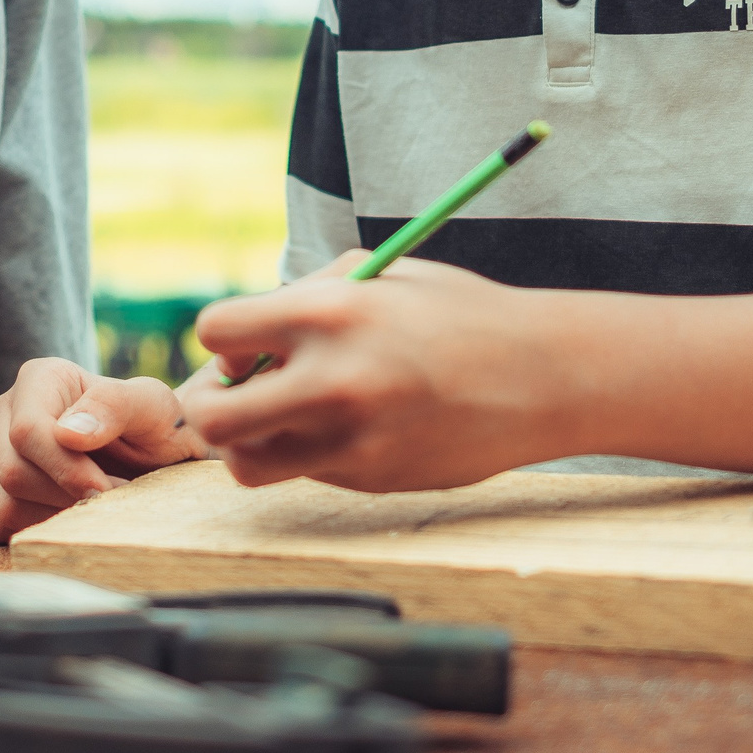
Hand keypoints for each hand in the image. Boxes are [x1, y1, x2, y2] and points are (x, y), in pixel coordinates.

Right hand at [0, 357, 213, 541]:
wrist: (155, 457)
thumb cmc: (155, 425)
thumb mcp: (152, 406)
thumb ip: (114, 406)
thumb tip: (66, 433)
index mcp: (39, 379)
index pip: (26, 431)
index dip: (64, 468)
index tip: (105, 488)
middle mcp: (6, 413)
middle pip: (13, 471)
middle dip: (67, 495)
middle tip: (110, 497)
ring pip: (6, 504)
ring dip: (58, 517)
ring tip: (96, 504)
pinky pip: (0, 525)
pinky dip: (40, 532)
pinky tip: (72, 516)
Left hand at [182, 255, 582, 492]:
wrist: (543, 376)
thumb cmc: (457, 314)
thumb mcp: (378, 274)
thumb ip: (302, 298)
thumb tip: (240, 342)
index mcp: (331, 310)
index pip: (215, 332)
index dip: (224, 343)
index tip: (250, 347)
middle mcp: (334, 378)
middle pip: (212, 418)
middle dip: (209, 407)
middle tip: (237, 396)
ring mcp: (352, 437)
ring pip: (246, 464)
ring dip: (247, 443)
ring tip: (278, 419)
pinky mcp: (371, 478)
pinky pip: (304, 473)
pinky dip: (306, 454)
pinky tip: (347, 427)